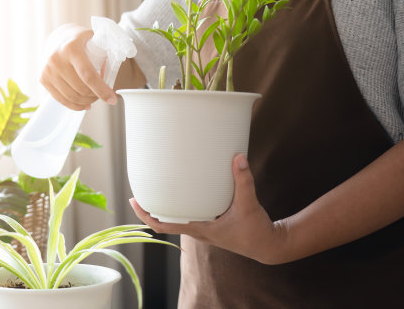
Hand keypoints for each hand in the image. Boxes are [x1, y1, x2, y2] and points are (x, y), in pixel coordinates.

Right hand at [40, 23, 117, 110]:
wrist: (59, 38)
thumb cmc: (82, 41)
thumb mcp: (95, 38)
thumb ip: (108, 49)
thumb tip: (118, 67)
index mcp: (71, 47)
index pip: (88, 75)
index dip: (102, 90)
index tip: (113, 99)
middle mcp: (56, 59)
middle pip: (81, 89)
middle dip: (96, 96)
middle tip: (105, 95)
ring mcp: (48, 70)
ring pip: (72, 97)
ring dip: (87, 101)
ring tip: (95, 98)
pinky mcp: (43, 79)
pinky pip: (61, 100)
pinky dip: (75, 106)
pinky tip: (85, 105)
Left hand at [129, 154, 288, 264]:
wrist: (268, 246)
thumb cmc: (256, 230)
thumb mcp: (249, 204)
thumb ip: (243, 180)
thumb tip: (238, 157)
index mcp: (200, 229)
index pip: (164, 226)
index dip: (146, 215)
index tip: (134, 201)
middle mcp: (197, 231)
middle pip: (164, 223)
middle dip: (149, 210)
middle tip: (138, 192)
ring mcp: (203, 230)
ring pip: (176, 221)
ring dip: (163, 210)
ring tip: (155, 191)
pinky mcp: (211, 226)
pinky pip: (188, 218)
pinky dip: (180, 209)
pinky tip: (182, 195)